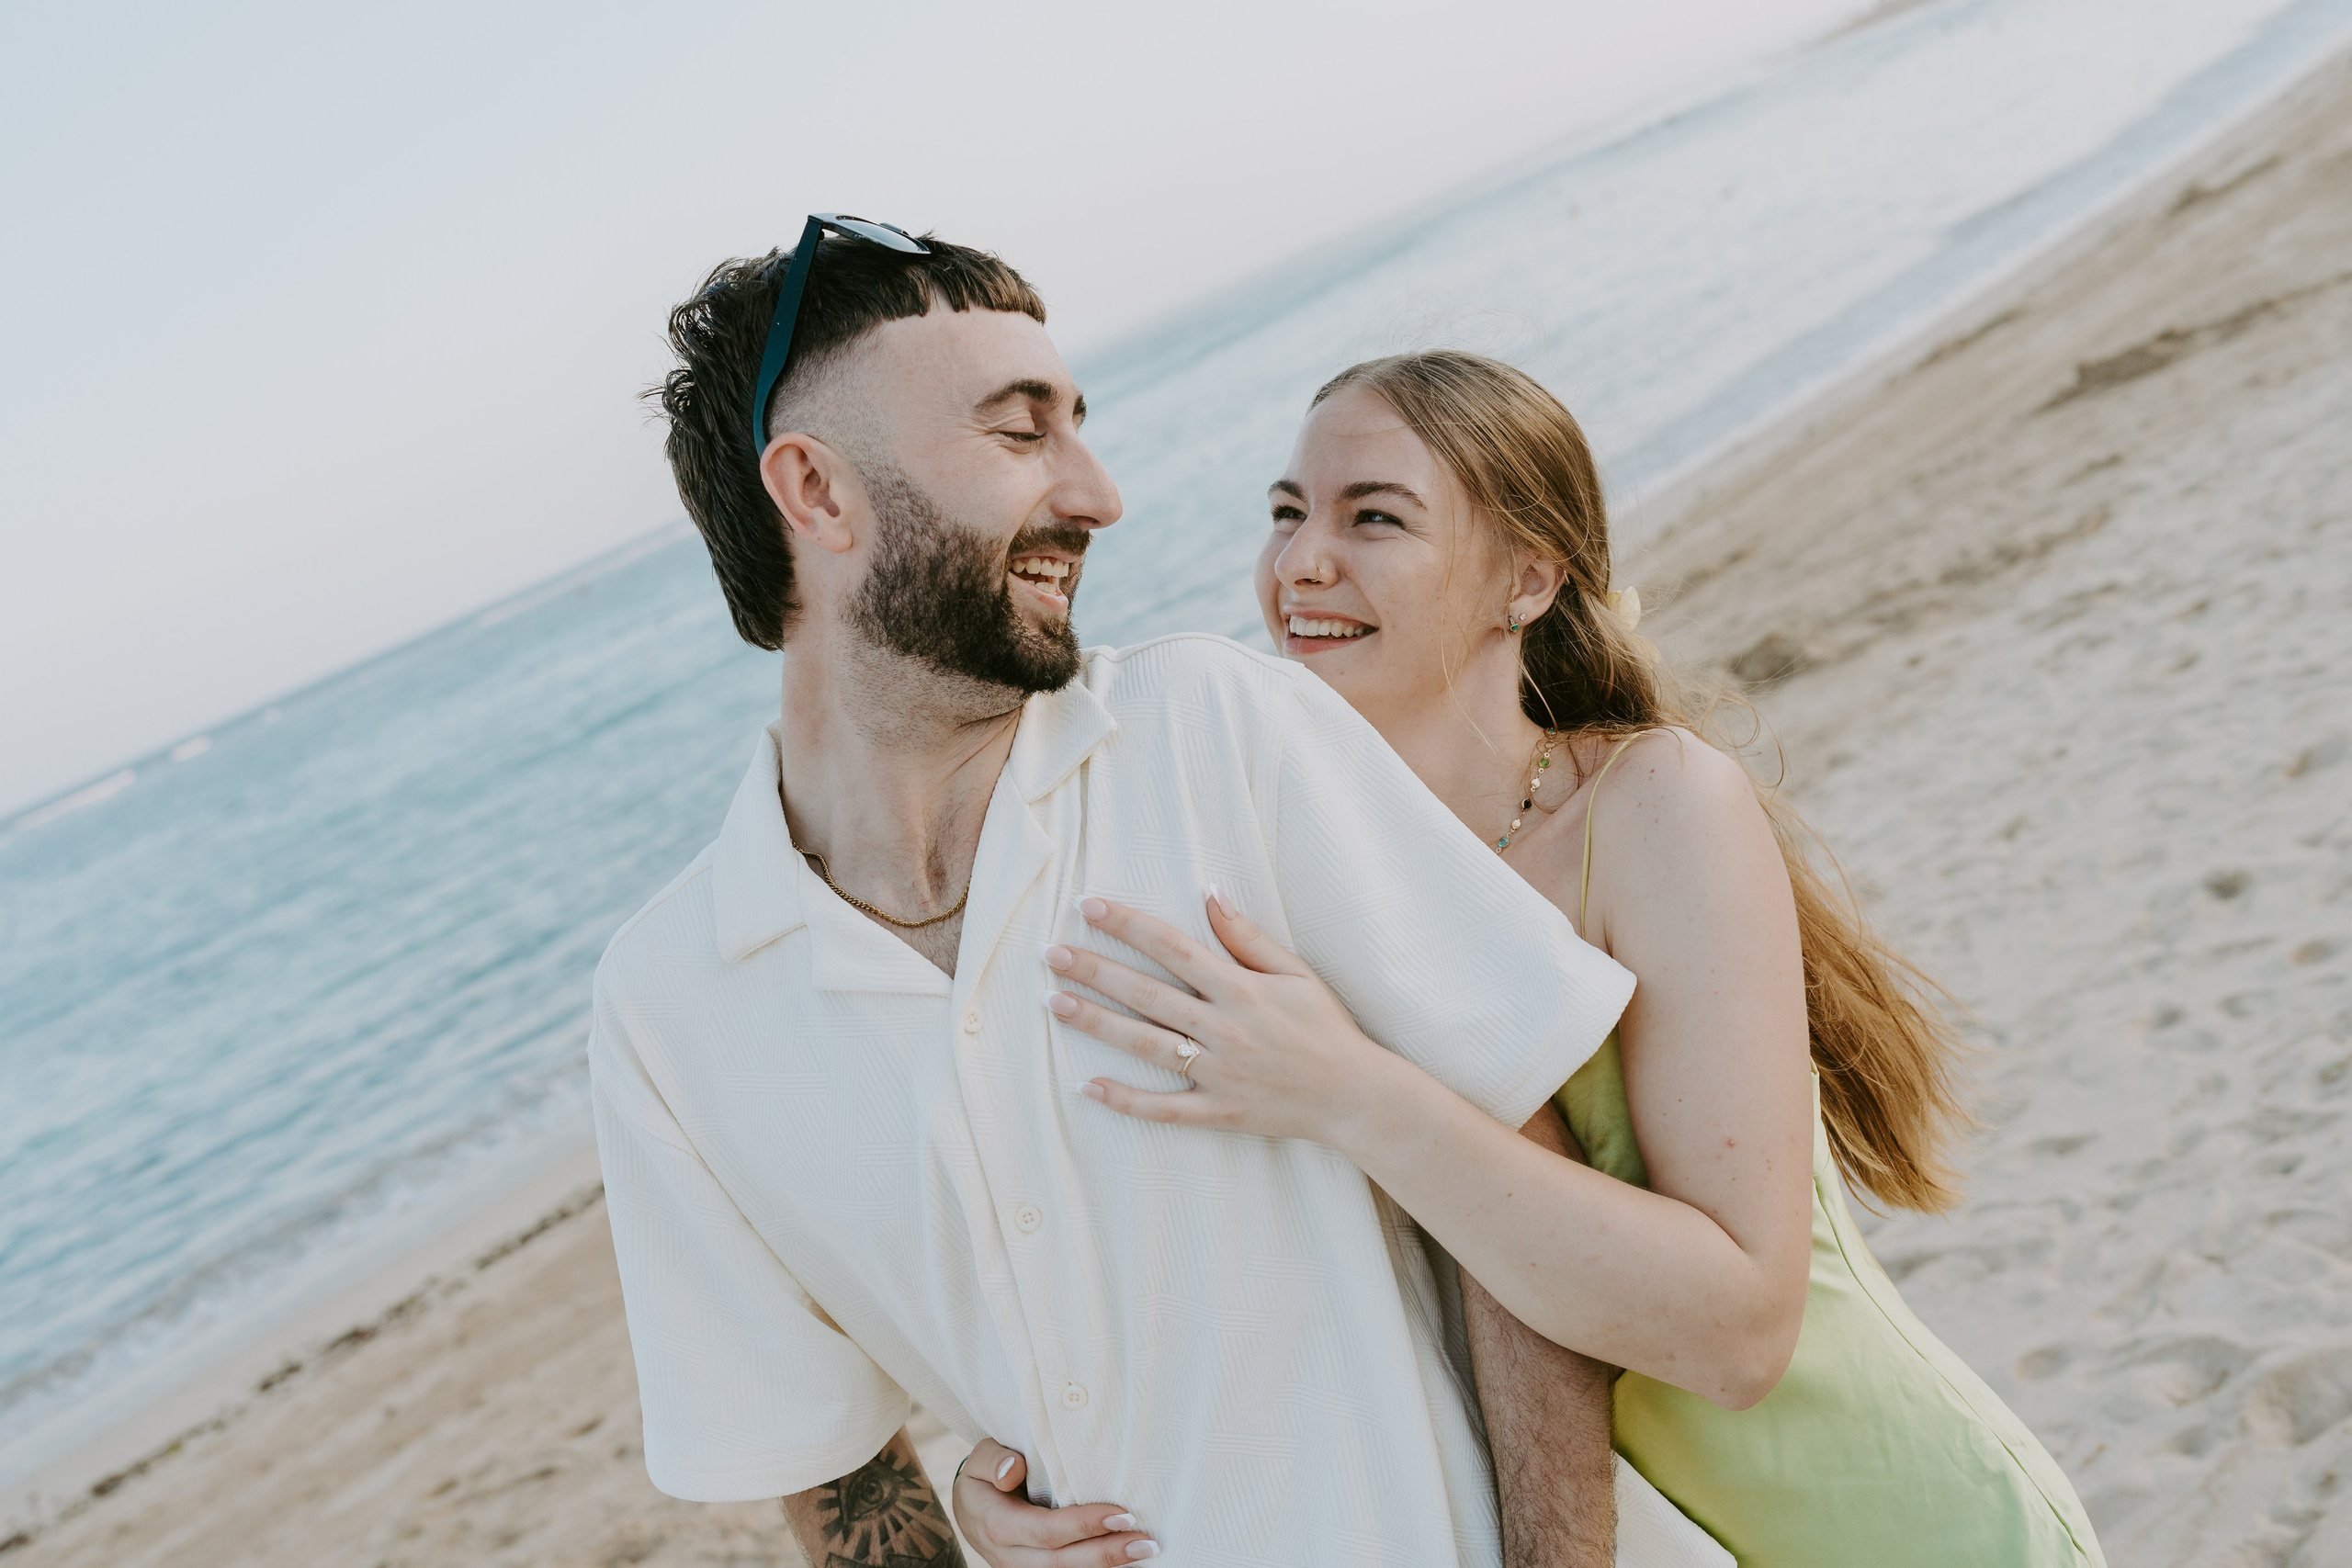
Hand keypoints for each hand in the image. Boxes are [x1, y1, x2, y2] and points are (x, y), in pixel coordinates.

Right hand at [953, 1439, 1158, 1563]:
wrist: (970, 1509)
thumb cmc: (984, 1477)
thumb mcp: (979, 1460)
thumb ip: (993, 1461)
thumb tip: (1013, 1471)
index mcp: (999, 1525)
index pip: (1047, 1530)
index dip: (1084, 1525)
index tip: (1122, 1514)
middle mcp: (1011, 1556)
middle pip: (1062, 1562)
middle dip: (1106, 1553)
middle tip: (1146, 1542)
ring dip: (1107, 1564)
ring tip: (1144, 1550)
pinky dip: (1096, 1567)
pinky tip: (1126, 1557)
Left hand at [1046, 890, 1400, 1145]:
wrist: (1356, 1096)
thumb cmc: (1327, 1029)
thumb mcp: (1297, 974)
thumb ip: (1247, 937)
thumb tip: (1208, 892)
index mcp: (1241, 990)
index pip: (1172, 948)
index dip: (1128, 925)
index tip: (1088, 906)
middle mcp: (1224, 1029)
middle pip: (1146, 994)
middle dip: (1095, 971)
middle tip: (1050, 954)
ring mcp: (1218, 1073)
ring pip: (1145, 1045)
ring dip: (1096, 1024)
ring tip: (1053, 1004)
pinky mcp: (1218, 1112)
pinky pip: (1163, 1109)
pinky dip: (1125, 1099)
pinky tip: (1086, 1085)